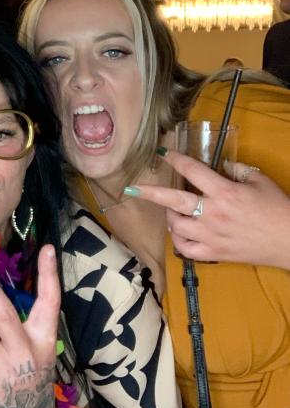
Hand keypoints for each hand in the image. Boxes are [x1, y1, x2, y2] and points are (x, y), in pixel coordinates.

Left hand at [130, 150, 289, 269]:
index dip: (175, 160)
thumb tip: (219, 164)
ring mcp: (211, 236)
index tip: (163, 153)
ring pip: (176, 226)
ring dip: (170, 217)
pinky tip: (182, 233)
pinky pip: (185, 249)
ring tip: (174, 212)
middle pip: (173, 200)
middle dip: (150, 192)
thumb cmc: (278, 209)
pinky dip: (179, 241)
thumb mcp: (259, 180)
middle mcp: (213, 213)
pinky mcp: (214, 254)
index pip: (192, 171)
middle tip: (132, 188)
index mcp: (224, 192)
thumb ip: (236, 169)